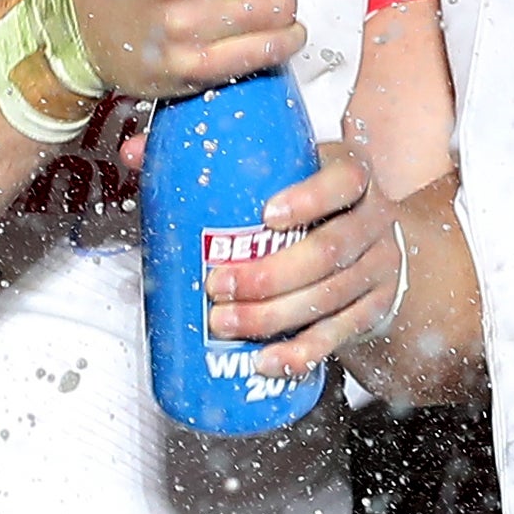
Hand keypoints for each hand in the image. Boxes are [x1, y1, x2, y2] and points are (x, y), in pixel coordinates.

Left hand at [201, 139, 400, 377]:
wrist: (371, 242)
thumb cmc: (313, 202)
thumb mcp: (284, 170)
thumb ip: (213, 160)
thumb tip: (135, 152)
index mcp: (352, 174)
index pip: (346, 179)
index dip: (311, 198)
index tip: (267, 215)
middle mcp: (372, 219)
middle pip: (330, 250)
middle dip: (269, 275)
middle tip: (217, 285)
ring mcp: (378, 266)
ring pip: (330, 297)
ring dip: (273, 316)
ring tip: (225, 322)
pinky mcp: (373, 308)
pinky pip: (338, 335)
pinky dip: (300, 352)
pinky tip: (265, 360)